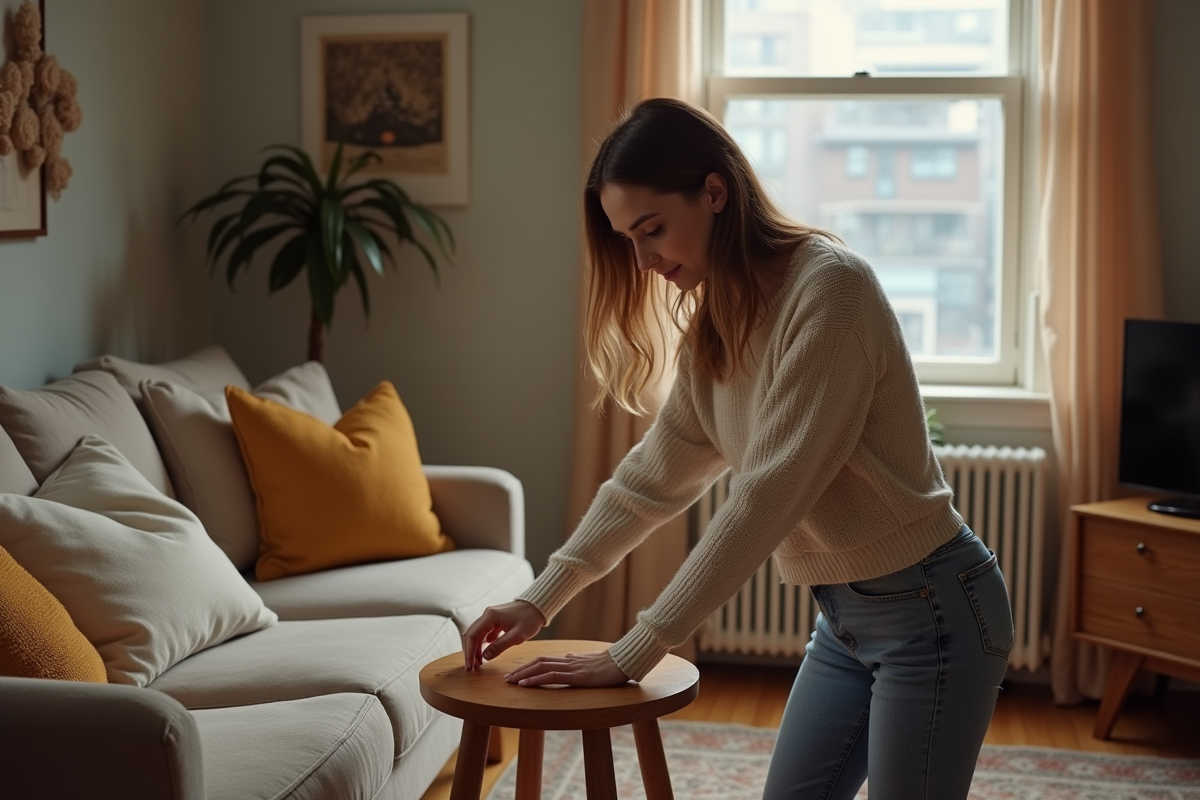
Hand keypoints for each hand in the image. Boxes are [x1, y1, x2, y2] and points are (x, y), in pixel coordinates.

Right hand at [462, 600, 545, 670]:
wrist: (538, 607)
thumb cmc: (530, 619)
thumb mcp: (517, 636)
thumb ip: (500, 646)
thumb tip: (485, 657)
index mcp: (490, 616)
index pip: (472, 635)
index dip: (469, 652)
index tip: (470, 666)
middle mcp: (487, 614)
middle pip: (472, 634)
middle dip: (470, 652)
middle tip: (471, 668)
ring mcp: (490, 617)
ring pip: (477, 634)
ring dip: (476, 649)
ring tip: (478, 664)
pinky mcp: (495, 620)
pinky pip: (484, 633)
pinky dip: (482, 645)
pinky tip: (485, 654)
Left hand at [504, 649, 629, 687]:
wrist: (624, 662)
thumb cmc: (611, 664)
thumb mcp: (592, 662)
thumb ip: (579, 660)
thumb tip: (569, 658)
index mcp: (571, 659)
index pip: (545, 660)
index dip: (529, 666)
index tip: (517, 673)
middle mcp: (568, 661)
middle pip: (538, 662)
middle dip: (521, 670)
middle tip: (506, 679)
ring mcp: (571, 667)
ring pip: (541, 667)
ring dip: (523, 675)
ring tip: (510, 682)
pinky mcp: (576, 676)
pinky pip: (551, 676)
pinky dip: (536, 679)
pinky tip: (525, 684)